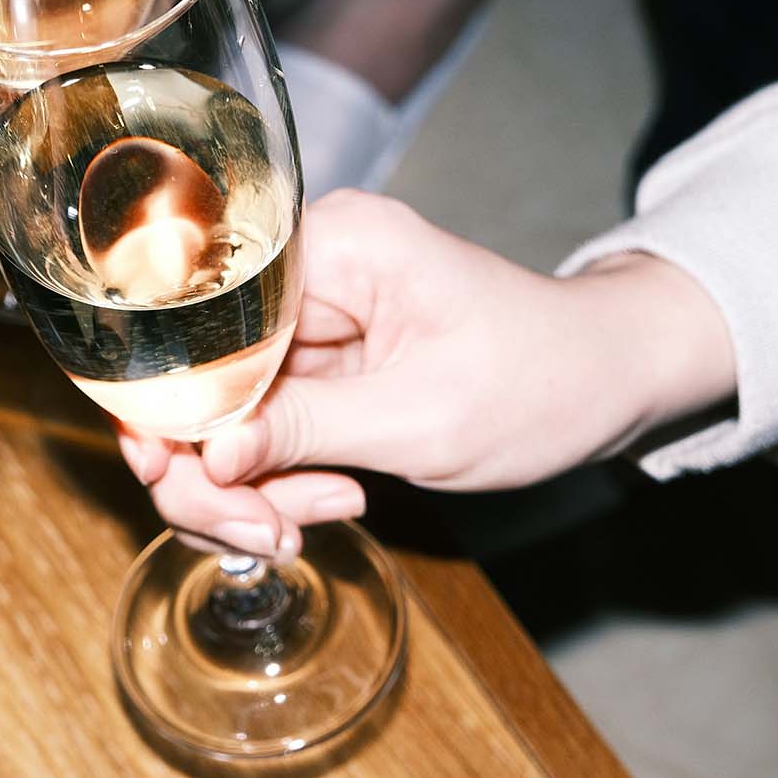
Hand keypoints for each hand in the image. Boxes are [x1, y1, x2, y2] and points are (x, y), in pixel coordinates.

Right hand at [121, 190, 735, 539]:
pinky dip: (266, 483)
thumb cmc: (545, 381)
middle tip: (263, 531)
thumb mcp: (425, 419)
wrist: (609, 383)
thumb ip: (306, 432)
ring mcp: (300, 325)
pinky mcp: (306, 369)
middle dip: (210, 466)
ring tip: (303, 527)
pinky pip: (248, 430)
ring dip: (240, 489)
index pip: (197, 317)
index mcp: (332, 247)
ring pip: (210, 413)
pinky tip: (319, 506)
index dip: (169, 402)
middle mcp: (302, 273)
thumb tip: (206, 454)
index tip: (176, 475)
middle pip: (189, 372)